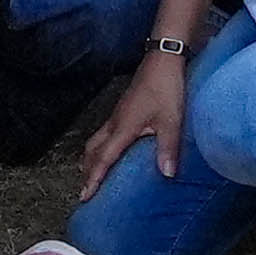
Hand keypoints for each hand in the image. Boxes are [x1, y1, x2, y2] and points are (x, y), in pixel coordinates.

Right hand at [71, 45, 186, 196]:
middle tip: (85, 190)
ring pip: (95, 141)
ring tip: (92, 174)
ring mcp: (117, 114)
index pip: (103, 158)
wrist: (163, 59)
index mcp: (123, 127)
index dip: (94, 178)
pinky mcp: (123, 109)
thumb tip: (167, 175)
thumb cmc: (166, 87)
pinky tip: (111, 151)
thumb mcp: (171, 120)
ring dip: (91, 159)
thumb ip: (168, 148)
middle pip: (92, 150)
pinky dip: (100, 147)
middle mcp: (115, 122)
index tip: (84, 195)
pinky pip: (104, 133)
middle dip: (87, 171)